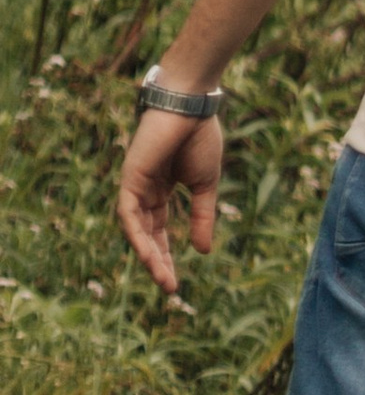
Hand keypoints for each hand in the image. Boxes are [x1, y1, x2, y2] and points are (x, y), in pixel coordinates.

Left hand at [116, 105, 224, 296]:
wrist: (191, 107)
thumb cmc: (201, 137)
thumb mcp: (206, 184)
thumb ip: (202, 216)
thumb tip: (202, 251)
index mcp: (162, 189)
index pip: (159, 230)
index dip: (167, 254)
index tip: (175, 280)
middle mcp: (144, 191)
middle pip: (147, 235)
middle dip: (158, 261)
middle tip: (169, 287)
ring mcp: (134, 186)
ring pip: (136, 230)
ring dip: (148, 255)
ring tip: (163, 277)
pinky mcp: (128, 180)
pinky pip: (128, 215)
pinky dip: (138, 235)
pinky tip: (149, 254)